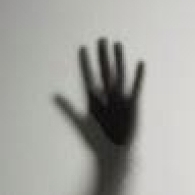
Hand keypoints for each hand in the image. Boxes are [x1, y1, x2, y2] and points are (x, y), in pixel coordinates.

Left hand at [55, 38, 144, 164]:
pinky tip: (140, 64)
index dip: (84, 63)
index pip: (88, 77)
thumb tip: (54, 96)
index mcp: (94, 100)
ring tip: (117, 45)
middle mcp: (107, 97)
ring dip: (118, 60)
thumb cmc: (98, 142)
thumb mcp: (81, 123)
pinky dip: (138, 76)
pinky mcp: (133, 105)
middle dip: (102, 56)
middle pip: (104, 72)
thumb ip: (68, 109)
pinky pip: (136, 87)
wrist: (114, 154)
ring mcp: (120, 100)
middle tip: (101, 40)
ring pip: (119, 75)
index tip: (82, 49)